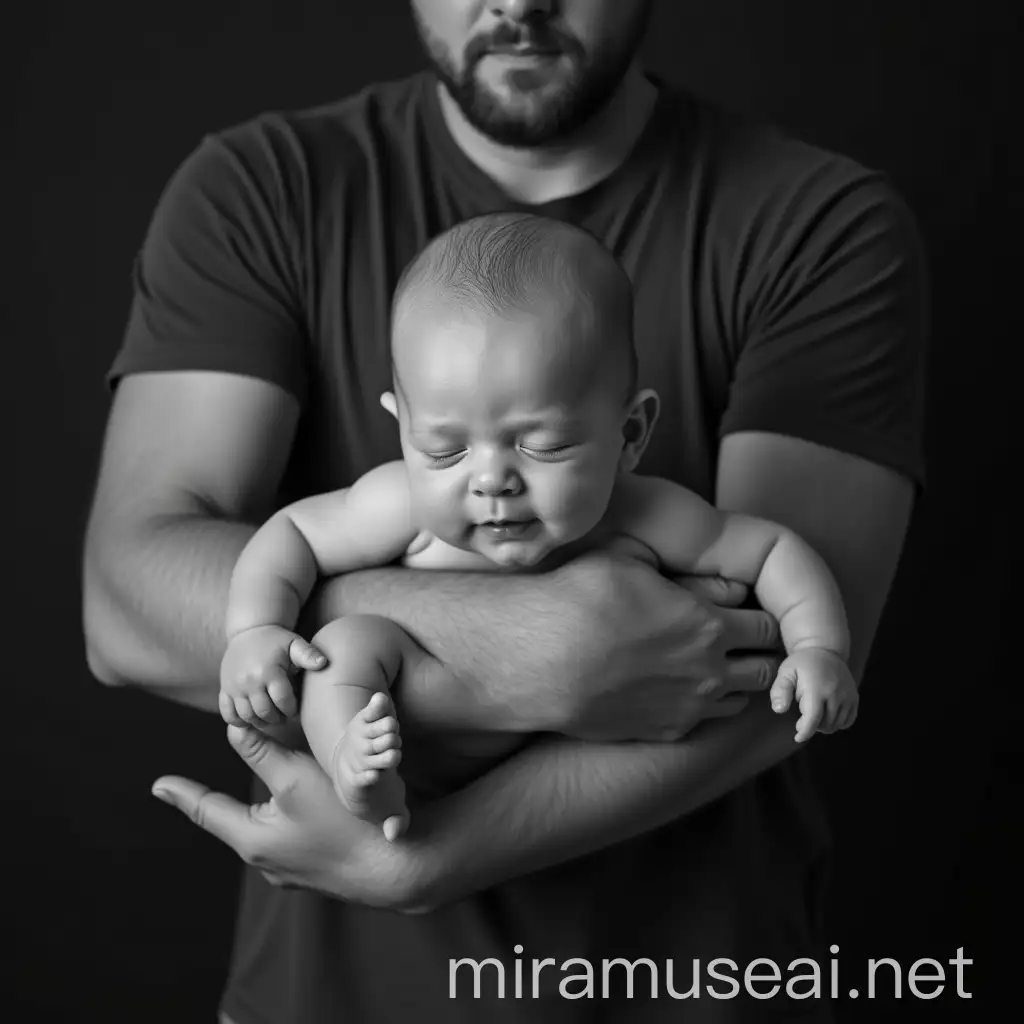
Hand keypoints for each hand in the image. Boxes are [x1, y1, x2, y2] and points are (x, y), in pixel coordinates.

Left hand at [150, 726, 420, 908]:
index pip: (208, 810)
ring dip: (276, 804)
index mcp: (252, 840)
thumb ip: (262, 752)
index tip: (158, 784)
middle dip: (244, 790)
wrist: (396, 867)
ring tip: (294, 782)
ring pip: (272, 825)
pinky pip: (295, 837)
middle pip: (243, 815)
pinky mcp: (316, 871)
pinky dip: (298, 818)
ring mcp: (292, 870)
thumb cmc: (343, 819)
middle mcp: (266, 861)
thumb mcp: (297, 777)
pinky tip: (319, 806)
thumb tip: (231, 729)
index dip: (183, 793)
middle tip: (248, 767)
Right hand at [219, 626, 325, 725]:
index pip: (283, 701)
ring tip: (270, 716)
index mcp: (269, 671)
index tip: (295, 708)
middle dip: (277, 718)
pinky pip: (228, 713)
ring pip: (246, 716)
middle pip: (264, 712)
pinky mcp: (224, 689)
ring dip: (260, 721)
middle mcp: (249, 680)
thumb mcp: (295, 644)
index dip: (291, 709)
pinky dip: (238, 721)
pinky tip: (250, 718)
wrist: (249, 631)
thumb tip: (323, 663)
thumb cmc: (277, 640)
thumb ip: (309, 655)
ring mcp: (234, 686)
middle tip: (283, 716)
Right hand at [550, 552, 780, 742]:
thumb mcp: (632, 560)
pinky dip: (703, 705)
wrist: (539, 658)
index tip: (754, 610)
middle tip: (746, 639)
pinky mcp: (664, 732)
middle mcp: (709, 672)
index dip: (767, 615)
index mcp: (708, 625)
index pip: (769, 625)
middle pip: (767, 669)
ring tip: (715, 663)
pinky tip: (680, 687)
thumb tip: (719, 580)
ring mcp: (688, 708)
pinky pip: (704, 721)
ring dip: (737, 681)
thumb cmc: (580, 598)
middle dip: (764, 653)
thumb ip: (685, 571)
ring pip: (740, 700)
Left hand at [770, 647, 858, 742]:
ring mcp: (848, 696)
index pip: (813, 718)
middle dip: (811, 725)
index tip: (797, 737)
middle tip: (803, 712)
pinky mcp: (855, 698)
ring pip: (836, 724)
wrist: (825, 650)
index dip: (805, 731)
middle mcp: (836, 693)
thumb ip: (780, 691)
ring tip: (814, 710)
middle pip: (824, 724)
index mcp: (817, 688)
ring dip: (823, 725)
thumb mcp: (786, 672)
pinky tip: (827, 714)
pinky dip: (837, 723)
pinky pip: (848, 721)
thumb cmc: (801, 664)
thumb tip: (779, 710)